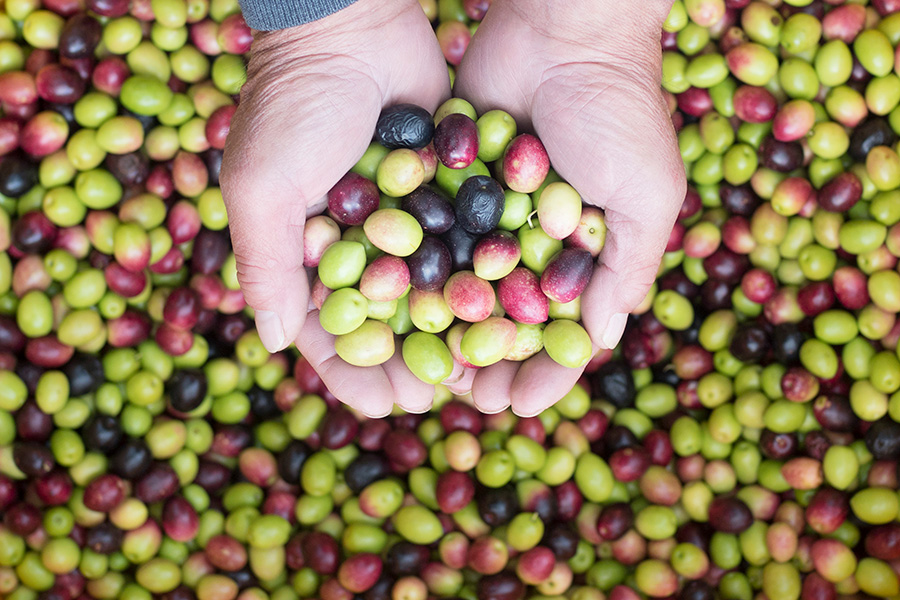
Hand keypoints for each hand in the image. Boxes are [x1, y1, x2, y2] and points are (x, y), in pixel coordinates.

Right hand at [221, 0, 450, 416]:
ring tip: (485, 364)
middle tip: (445, 392)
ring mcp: (404, 224)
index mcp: (305, 255)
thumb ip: (265, 265)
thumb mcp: (262, 188)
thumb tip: (276, 342)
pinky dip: (481, 279)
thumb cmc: (293, 106)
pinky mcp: (443, 196)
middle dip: (414, 361)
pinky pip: (463, 248)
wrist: (350, 25)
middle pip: (388, 324)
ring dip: (455, 331)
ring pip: (432, 294)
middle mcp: (356, 248)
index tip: (384, 401)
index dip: (354, 372)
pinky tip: (508, 307)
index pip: (328, 333)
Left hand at [454, 0, 685, 415]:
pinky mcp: (450, 185)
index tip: (523, 405)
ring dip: (448, 331)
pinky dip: (418, 274)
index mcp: (585, 250)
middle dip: (491, 360)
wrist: (564, 28)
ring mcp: (489, 215)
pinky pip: (432, 238)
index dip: (547, 370)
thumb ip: (629, 268)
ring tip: (428, 370)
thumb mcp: (648, 195)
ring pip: (465, 287)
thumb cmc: (618, 111)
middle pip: (508, 317)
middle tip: (469, 398)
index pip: (565, 328)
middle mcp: (535, 239)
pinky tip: (398, 311)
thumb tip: (606, 340)